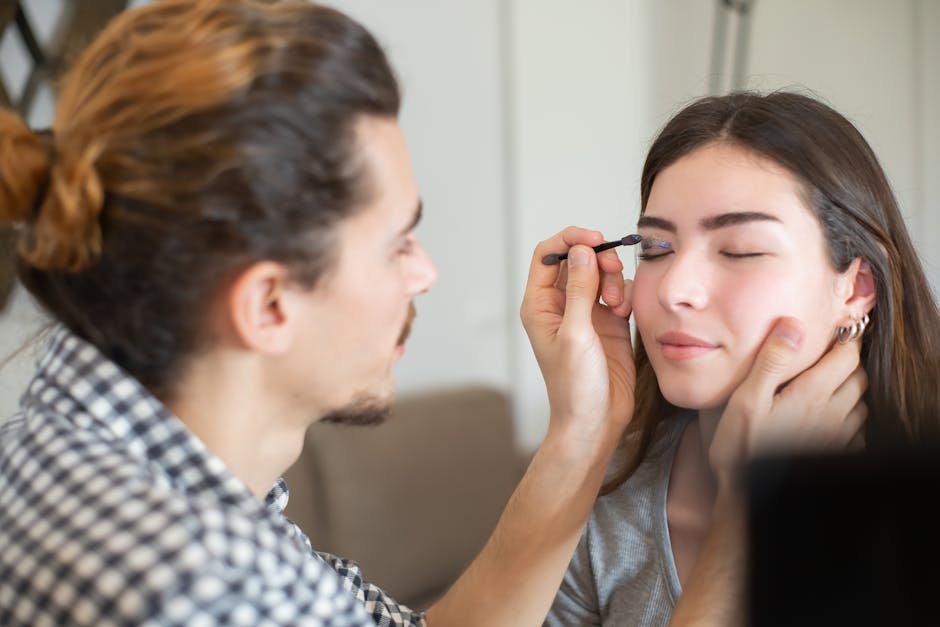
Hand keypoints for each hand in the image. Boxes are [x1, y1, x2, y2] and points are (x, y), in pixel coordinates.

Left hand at [520, 226, 634, 452]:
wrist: (595, 421)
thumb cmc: (575, 386)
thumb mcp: (576, 334)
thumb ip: (579, 290)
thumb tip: (581, 251)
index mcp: (539, 305)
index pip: (548, 255)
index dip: (570, 240)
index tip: (595, 240)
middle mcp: (560, 305)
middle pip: (578, 260)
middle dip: (598, 260)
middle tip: (613, 272)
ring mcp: (585, 313)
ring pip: (600, 274)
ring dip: (613, 279)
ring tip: (617, 304)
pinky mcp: (608, 322)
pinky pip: (618, 292)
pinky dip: (624, 295)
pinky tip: (625, 312)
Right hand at [710, 316, 867, 482]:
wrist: (747, 495)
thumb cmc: (740, 447)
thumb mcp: (746, 399)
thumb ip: (771, 361)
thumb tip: (793, 326)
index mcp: (811, 395)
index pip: (847, 357)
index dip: (846, 340)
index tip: (836, 332)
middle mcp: (832, 415)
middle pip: (859, 379)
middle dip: (848, 364)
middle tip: (828, 357)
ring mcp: (837, 438)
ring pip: (861, 405)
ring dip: (850, 392)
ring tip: (827, 387)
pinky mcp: (835, 456)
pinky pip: (857, 433)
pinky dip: (849, 420)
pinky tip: (827, 420)